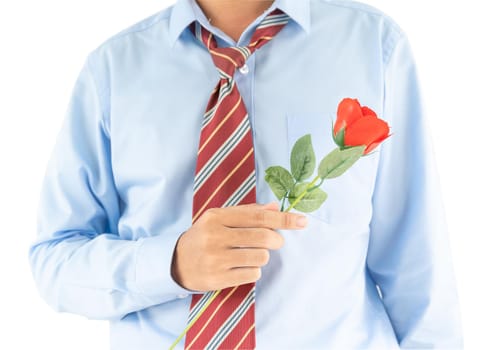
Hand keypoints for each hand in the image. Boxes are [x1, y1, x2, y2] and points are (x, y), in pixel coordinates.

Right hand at [171, 203, 307, 290]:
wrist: (175, 262)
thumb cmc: (203, 237)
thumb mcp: (219, 218)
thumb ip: (247, 212)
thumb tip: (275, 207)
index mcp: (216, 217)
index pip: (258, 216)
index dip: (283, 219)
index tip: (302, 221)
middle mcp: (215, 236)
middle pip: (263, 237)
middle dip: (276, 240)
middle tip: (275, 241)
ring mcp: (215, 259)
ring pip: (260, 257)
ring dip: (263, 256)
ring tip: (252, 255)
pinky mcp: (217, 279)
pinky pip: (252, 274)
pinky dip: (253, 270)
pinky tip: (241, 267)